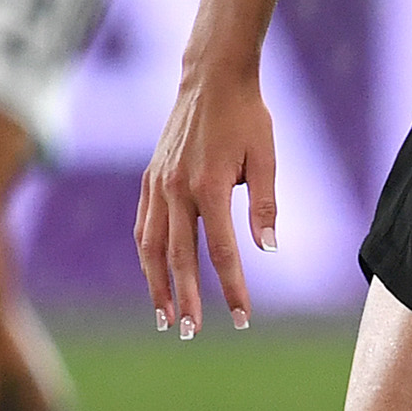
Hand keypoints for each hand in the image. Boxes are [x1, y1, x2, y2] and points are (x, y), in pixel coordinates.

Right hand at [135, 57, 277, 337]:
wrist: (212, 77)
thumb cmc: (247, 117)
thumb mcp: (266, 157)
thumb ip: (265, 205)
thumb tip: (268, 251)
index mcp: (210, 185)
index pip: (221, 251)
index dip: (231, 288)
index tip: (241, 318)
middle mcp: (177, 188)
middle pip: (178, 257)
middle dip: (185, 298)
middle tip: (190, 333)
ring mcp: (158, 183)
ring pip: (150, 245)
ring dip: (156, 285)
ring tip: (165, 317)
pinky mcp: (150, 177)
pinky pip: (143, 224)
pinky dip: (146, 254)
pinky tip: (154, 276)